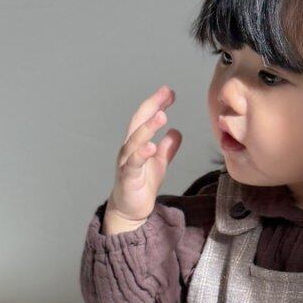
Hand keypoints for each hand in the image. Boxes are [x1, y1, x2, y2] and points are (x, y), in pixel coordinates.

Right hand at [107, 84, 183, 225]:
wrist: (129, 210)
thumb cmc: (141, 184)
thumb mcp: (159, 164)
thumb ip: (167, 148)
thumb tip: (176, 131)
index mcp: (137, 143)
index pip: (145, 118)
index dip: (156, 104)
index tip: (170, 92)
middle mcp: (129, 149)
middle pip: (138, 123)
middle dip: (151, 107)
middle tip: (165, 94)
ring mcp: (126, 162)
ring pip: (134, 141)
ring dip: (147, 128)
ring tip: (162, 116)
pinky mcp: (127, 178)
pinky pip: (133, 164)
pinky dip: (141, 154)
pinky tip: (151, 146)